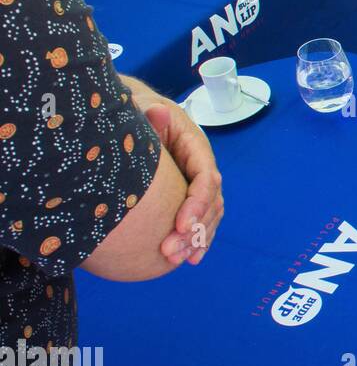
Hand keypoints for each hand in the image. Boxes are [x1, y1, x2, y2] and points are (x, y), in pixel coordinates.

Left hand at [145, 102, 222, 265]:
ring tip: (176, 259)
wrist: (137, 112)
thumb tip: (157, 112)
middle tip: (169, 251)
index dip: (196, 204)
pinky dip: (197, 240)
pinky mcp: (187, 196)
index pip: (206, 179)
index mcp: (195, 147)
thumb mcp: (143, 107)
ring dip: (197, 240)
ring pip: (210, 215)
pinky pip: (201, 219)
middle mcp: (202, 167)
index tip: (179, 225)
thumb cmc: (139, 110)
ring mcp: (196, 182)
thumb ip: (151, 114)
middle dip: (195, 230)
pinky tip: (189, 258)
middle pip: (210, 203)